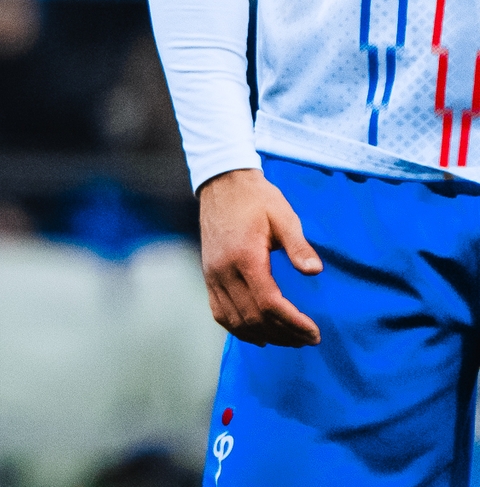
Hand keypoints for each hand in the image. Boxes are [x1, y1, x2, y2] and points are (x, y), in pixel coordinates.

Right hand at [198, 167, 321, 345]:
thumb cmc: (257, 199)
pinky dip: (238, 329)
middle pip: (253, 317)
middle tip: (309, 339)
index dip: (293, 323)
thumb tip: (314, 270)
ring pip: (235, 320)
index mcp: (244, 256)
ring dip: (264, 335)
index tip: (314, 333)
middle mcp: (224, 270)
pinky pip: (220, 312)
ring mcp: (212, 274)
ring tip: (290, 340)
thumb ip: (298, 245)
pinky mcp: (208, 275)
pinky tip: (258, 335)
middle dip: (284, 334)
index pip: (269, 303)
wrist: (222, 184)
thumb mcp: (284, 216)